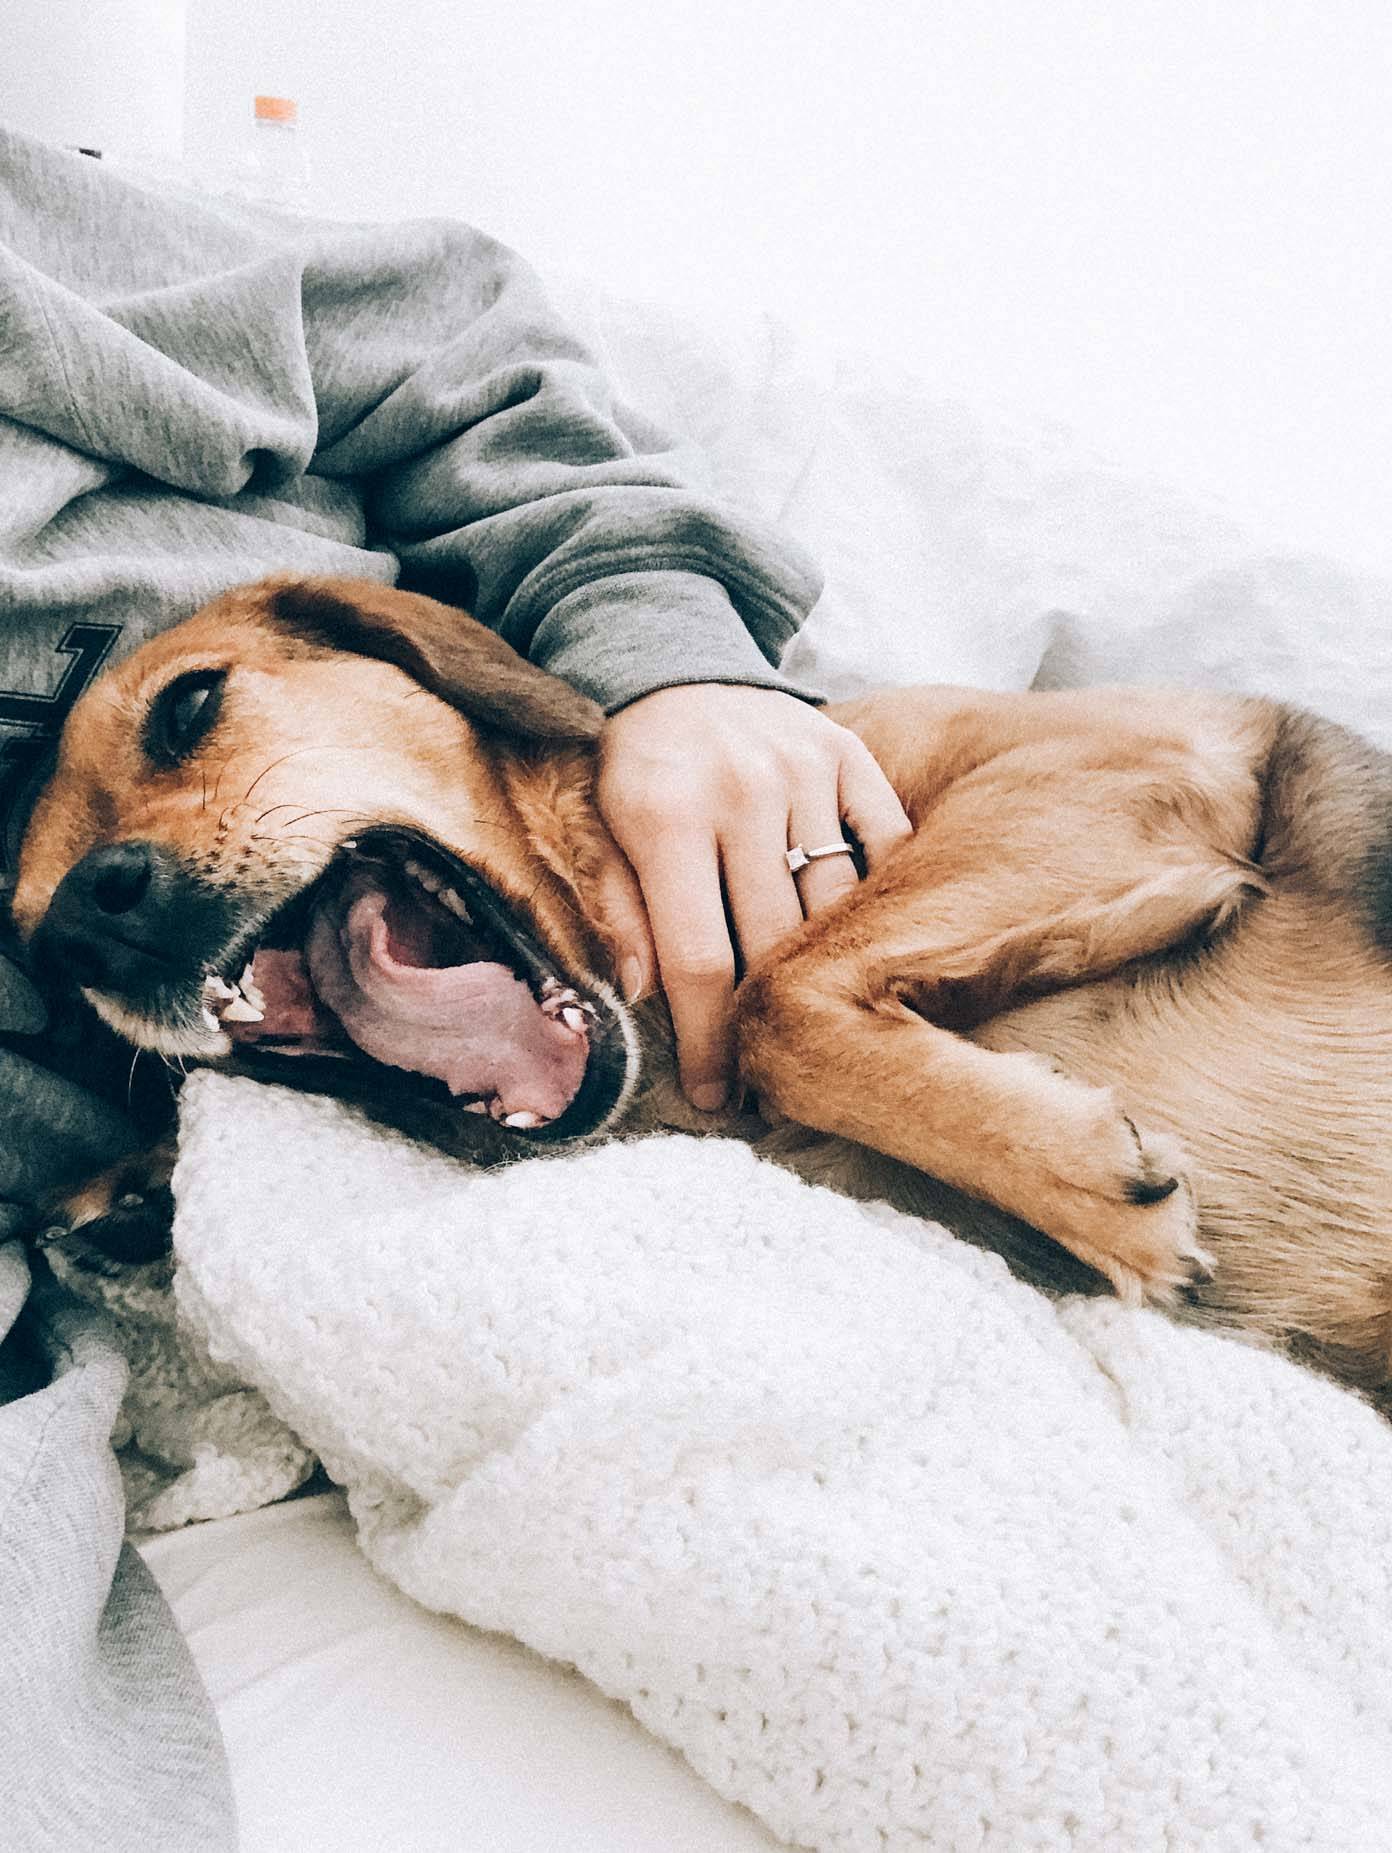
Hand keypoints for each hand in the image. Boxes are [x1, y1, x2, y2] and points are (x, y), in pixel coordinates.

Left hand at [592, 683, 911, 1109]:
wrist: (673, 666)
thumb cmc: (633, 769)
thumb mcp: (598, 830)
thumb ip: (621, 910)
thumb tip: (645, 995)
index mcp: (667, 817)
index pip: (699, 957)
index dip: (709, 1039)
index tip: (715, 1096)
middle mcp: (743, 792)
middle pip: (773, 941)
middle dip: (768, 1019)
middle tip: (766, 1073)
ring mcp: (804, 769)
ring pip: (834, 902)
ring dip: (825, 971)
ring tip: (815, 1020)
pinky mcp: (849, 754)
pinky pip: (886, 843)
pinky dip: (879, 895)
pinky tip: (861, 941)